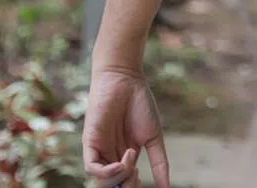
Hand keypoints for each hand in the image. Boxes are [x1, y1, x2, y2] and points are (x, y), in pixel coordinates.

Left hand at [83, 67, 169, 187]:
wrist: (126, 80)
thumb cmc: (140, 104)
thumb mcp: (153, 136)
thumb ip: (159, 162)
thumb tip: (167, 186)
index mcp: (124, 155)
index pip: (124, 181)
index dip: (131, 186)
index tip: (142, 180)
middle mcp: (109, 155)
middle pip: (113, 184)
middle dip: (126, 185)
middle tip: (136, 176)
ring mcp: (99, 150)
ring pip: (102, 180)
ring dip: (119, 176)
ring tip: (131, 157)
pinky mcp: (89, 143)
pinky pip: (92, 167)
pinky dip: (106, 172)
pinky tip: (121, 162)